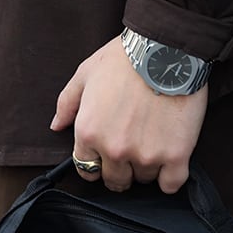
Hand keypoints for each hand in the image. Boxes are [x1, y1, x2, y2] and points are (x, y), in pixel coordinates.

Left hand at [50, 36, 207, 193]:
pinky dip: (171, 176)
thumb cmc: (124, 57)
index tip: (107, 153)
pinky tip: (171, 156)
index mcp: (88, 131)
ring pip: (144, 179)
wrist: (165, 48)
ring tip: (153, 138)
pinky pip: (171, 185)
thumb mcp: (86, 72)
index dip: (97, 161)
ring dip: (147, 165)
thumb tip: (56, 126)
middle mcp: (114, 148)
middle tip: (133, 145)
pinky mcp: (176, 154)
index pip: (86, 169)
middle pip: (116, 181)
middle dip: (121, 167)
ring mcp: (146, 154)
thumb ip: (67, 102)